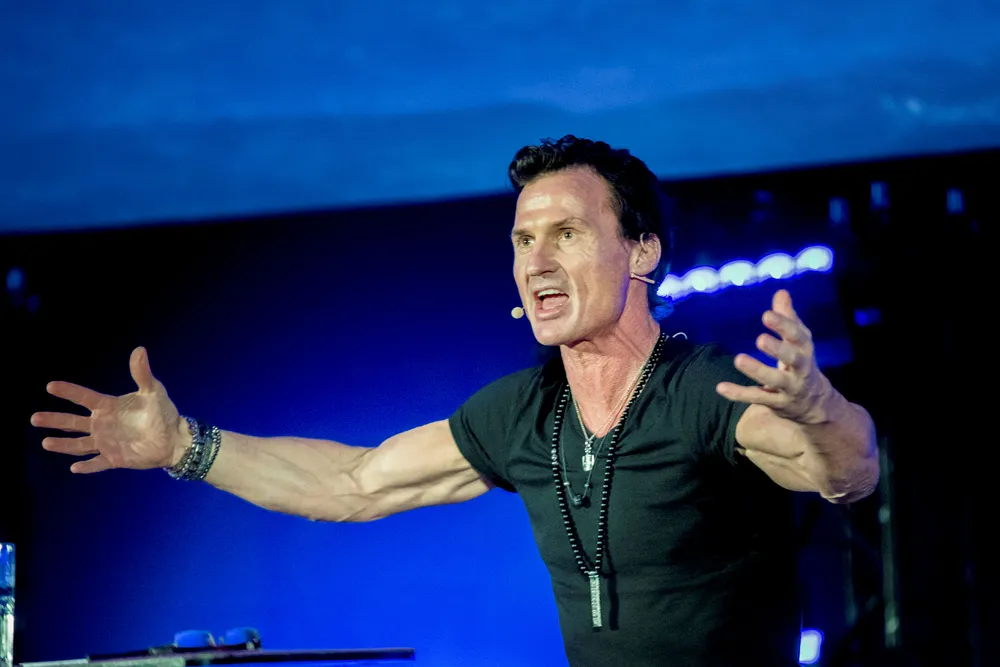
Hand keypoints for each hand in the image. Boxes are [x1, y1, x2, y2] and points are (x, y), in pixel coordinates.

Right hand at [31, 347, 187, 473]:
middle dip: (54, 420)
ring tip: (45, 442)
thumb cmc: (164, 413)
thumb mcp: (153, 391)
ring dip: (63, 444)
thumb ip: (142, 374)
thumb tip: (140, 350)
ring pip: (79, 444)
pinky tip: (73, 468)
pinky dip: (87, 466)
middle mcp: (103, 424)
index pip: (84, 398)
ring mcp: (107, 442)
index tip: (50, 386)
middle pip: (73, 422)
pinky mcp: (115, 458)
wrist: (175, 439)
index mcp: (109, 407)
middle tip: (34, 418)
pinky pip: (97, 463)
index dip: (69, 392)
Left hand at [716, 289, 831, 423]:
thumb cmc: (800, 362)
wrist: (815, 403)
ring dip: (757, 370)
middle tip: (760, 339)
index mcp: (804, 349)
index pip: (797, 335)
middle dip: (777, 349)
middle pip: (792, 358)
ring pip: (775, 380)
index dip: (784, 325)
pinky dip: (739, 393)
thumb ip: (788, 317)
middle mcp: (800, 368)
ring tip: (738, 359)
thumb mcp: (798, 340)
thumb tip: (781, 292)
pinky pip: (757, 397)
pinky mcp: (776, 403)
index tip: (767, 315)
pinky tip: (720, 387)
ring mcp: (789, 387)